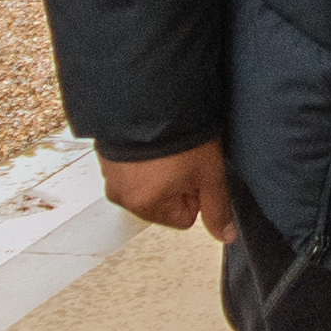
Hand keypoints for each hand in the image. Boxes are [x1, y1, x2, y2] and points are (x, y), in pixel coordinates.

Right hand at [105, 142, 238, 241]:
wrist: (152, 95)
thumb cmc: (181, 134)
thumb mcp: (210, 174)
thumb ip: (218, 209)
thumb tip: (225, 236)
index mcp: (145, 206)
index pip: (183, 217)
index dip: (195, 194)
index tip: (195, 171)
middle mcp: (121, 195)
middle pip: (162, 202)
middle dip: (174, 183)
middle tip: (182, 157)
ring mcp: (110, 174)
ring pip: (146, 183)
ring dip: (158, 170)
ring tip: (166, 146)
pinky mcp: (105, 154)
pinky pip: (131, 166)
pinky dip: (142, 157)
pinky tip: (152, 140)